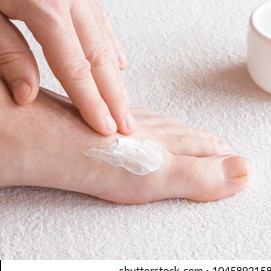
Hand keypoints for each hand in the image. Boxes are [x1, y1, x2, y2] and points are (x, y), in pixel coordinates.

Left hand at [0, 0, 135, 134]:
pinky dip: (111, 45)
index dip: (92, 102)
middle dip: (115, 96)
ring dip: (116, 75)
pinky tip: (118, 62)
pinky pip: (101, 20)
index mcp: (46, 6)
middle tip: (128, 125)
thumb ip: (5, 53)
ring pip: (105, 40)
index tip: (105, 127)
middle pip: (100, 57)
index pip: (76, 68)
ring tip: (125, 102)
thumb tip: (28, 94)